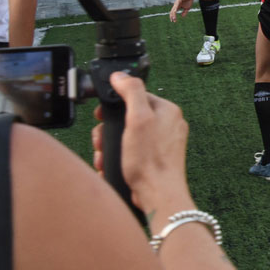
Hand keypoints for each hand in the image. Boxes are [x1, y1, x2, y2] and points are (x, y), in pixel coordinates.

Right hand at [91, 72, 188, 213]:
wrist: (158, 194)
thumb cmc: (150, 159)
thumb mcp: (138, 118)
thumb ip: (131, 92)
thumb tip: (121, 75)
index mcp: (168, 111)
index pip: (136, 96)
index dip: (115, 105)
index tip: (102, 115)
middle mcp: (168, 126)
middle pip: (129, 117)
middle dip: (109, 130)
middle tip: (101, 140)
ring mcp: (162, 144)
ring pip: (127, 136)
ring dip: (111, 146)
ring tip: (104, 156)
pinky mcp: (155, 160)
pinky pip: (132, 152)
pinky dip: (118, 158)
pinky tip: (112, 165)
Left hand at [169, 0, 195, 21]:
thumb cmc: (189, 0)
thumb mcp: (187, 8)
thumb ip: (184, 12)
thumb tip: (182, 16)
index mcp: (177, 6)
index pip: (173, 12)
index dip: (173, 17)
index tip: (174, 21)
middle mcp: (176, 4)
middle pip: (172, 11)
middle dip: (172, 16)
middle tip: (173, 21)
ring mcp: (177, 2)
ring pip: (173, 9)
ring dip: (173, 14)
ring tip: (174, 18)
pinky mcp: (179, 0)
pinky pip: (176, 5)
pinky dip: (175, 9)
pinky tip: (174, 12)